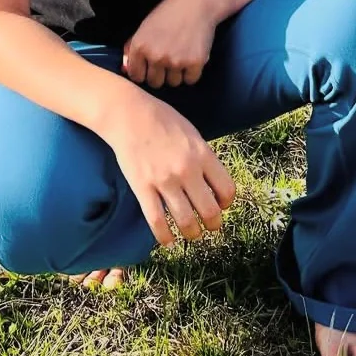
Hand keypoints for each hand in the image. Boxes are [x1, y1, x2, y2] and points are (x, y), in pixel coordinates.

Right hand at [98, 89, 235, 247]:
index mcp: (202, 154)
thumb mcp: (192, 133)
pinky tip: (168, 241)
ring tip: (192, 234)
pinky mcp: (143, 188)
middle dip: (213, 225)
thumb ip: (203, 157)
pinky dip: (165, 237)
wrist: (128, 114)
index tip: (221, 205)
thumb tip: (212, 181)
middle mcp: (186, 170)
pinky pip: (157, 222)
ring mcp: (164, 181)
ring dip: (193, 234)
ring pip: (186, 222)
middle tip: (210, 227)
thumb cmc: (161, 119)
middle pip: (210, 211)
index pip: (226, 190)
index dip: (227, 203)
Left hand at [122, 0, 218, 88]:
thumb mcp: (145, 27)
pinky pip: (189, 80)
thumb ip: (133, 49)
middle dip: (160, 74)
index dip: (144, 71)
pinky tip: (191, 56)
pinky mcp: (194, 63)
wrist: (197, 3)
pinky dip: (191, 72)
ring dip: (176, 73)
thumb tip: (125, 69)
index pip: (136, 76)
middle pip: (154, 82)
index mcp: (140, 46)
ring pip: (173, 82)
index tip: (150, 66)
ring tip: (181, 55)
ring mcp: (175, 61)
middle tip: (168, 59)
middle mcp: (155, 56)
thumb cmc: (169, 13)